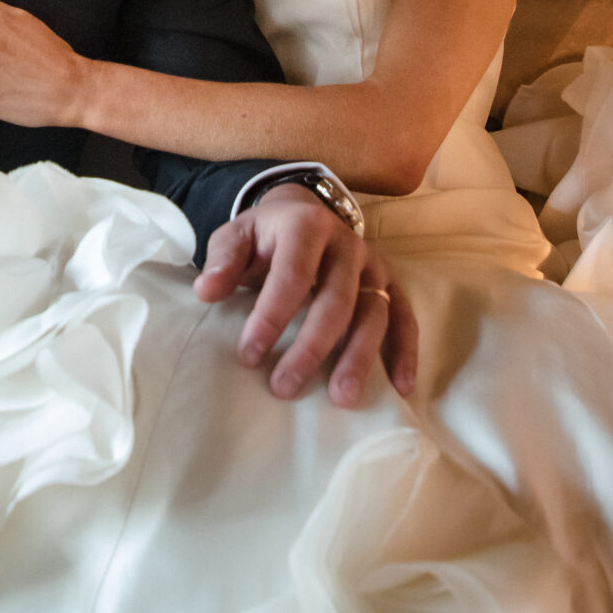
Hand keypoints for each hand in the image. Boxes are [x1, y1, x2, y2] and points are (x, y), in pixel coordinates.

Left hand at [194, 184, 417, 407]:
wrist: (302, 214)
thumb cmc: (265, 237)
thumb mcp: (236, 237)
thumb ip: (222, 261)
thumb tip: (207, 291)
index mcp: (306, 226)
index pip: (291, 276)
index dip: (271, 317)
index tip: (249, 356)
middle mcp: (347, 244)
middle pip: (336, 300)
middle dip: (311, 347)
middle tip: (285, 387)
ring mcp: (373, 265)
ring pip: (374, 313)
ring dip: (359, 357)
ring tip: (341, 398)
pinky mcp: (390, 284)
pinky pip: (405, 318)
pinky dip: (406, 352)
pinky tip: (401, 388)